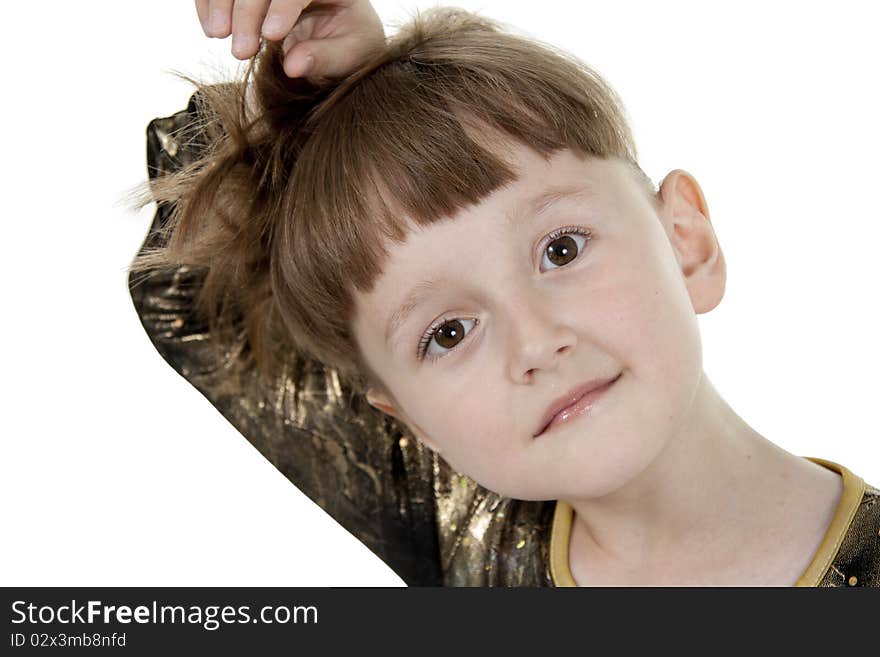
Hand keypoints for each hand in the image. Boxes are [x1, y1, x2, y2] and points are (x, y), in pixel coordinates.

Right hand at [195, 1, 384, 78]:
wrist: (342, 37)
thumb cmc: (352, 45)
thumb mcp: (353, 55)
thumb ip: (326, 58)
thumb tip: (292, 65)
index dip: (284, 6)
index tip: (271, 36)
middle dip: (247, 10)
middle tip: (241, 51)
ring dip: (220, 2)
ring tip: (218, 36)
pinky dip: (209, 2)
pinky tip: (210, 29)